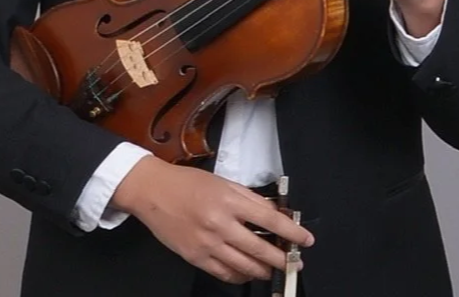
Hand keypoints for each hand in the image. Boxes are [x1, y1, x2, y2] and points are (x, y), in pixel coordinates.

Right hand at [111, 156, 312, 284]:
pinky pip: (225, 274)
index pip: (269, 220)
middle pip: (260, 249)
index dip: (291, 231)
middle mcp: (220, 224)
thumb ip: (248, 198)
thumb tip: (273, 213)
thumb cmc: (188, 183)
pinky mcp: (196, 258)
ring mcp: (207, 244)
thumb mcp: (223, 182)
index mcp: (228, 200)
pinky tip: (247, 273)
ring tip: (272, 269)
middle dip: (282, 258)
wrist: (153, 192)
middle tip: (294, 262)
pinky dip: (240, 276)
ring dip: (264, 270)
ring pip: (245, 266)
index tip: (305, 239)